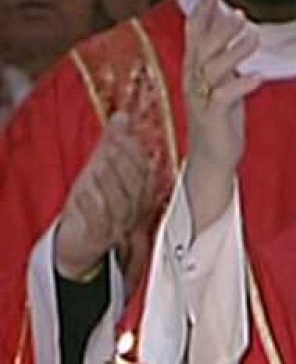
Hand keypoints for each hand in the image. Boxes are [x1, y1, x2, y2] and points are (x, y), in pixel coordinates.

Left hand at [55, 113, 154, 279]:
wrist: (83, 249)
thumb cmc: (95, 205)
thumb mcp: (103, 170)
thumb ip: (115, 144)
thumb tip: (123, 115)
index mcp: (139, 196)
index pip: (145, 174)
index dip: (135, 154)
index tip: (125, 135)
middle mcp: (132, 212)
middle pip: (135, 188)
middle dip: (125, 164)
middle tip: (116, 144)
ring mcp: (116, 227)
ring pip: (120, 204)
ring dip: (111, 182)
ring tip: (101, 163)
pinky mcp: (96, 239)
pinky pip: (97, 222)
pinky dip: (92, 204)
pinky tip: (84, 189)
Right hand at [183, 0, 261, 231]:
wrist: (213, 158)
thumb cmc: (220, 119)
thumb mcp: (223, 83)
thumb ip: (225, 58)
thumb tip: (234, 29)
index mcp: (194, 71)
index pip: (194, 36)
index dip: (202, 14)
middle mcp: (193, 82)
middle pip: (201, 48)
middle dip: (218, 28)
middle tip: (238, 11)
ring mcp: (202, 100)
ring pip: (212, 69)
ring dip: (233, 52)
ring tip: (254, 37)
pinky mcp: (214, 118)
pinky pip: (225, 97)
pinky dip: (241, 85)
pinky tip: (258, 76)